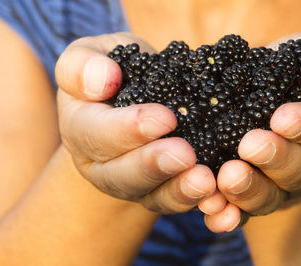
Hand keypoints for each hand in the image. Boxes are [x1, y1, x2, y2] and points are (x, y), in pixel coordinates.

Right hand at [56, 32, 215, 213]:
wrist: (130, 96)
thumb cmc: (114, 72)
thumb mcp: (91, 55)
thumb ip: (83, 64)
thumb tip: (102, 79)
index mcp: (81, 129)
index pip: (97, 134)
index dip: (129, 129)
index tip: (165, 119)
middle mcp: (101, 165)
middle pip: (121, 176)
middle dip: (154, 166)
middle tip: (185, 155)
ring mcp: (132, 183)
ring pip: (150, 197)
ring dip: (178, 192)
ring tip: (205, 181)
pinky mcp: (159, 191)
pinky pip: (175, 202)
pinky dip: (197, 201)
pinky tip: (218, 197)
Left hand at [199, 34, 300, 231]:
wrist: (268, 96)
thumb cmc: (297, 75)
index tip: (282, 117)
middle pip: (299, 171)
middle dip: (275, 159)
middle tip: (249, 145)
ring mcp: (280, 185)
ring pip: (269, 197)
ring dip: (248, 190)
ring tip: (227, 177)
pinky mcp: (251, 196)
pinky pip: (241, 211)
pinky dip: (226, 214)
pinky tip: (211, 209)